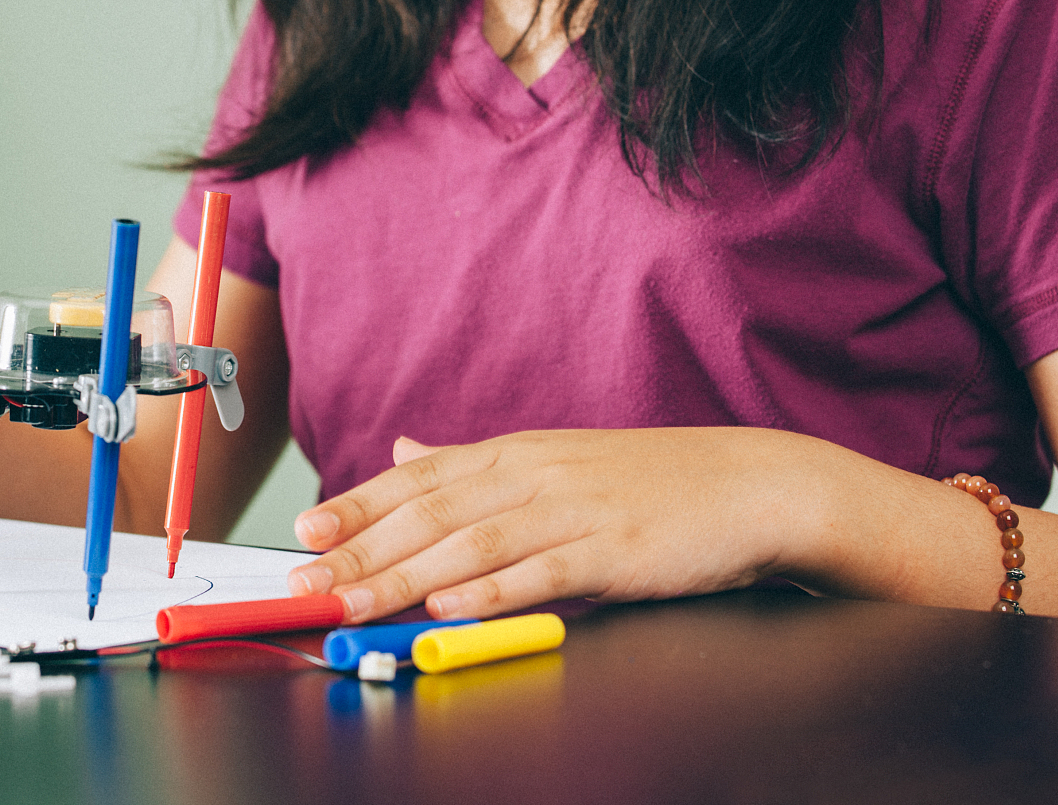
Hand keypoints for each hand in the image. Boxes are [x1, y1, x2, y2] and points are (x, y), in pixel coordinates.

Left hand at [285, 427, 834, 621]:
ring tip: (350, 604)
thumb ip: (473, 466)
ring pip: (469, 544)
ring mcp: (573, 509)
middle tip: (303, 583)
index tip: (303, 534)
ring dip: (401, 577)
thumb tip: (403, 450)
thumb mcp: (553, 462)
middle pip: (429, 513)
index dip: (356, 505)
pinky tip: (447, 606)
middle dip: (358, 551)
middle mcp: (533, 474)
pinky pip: (542, 571)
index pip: (417, 479)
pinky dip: (490, 590)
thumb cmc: (652, 482)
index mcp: (514, 455)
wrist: (755, 486)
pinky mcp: (614, 548)